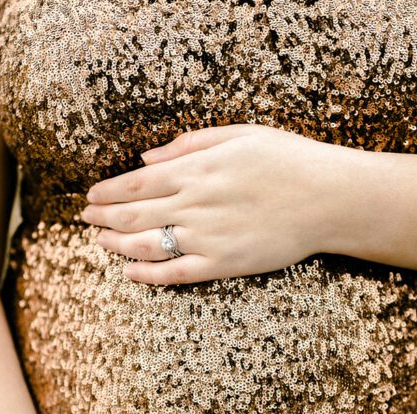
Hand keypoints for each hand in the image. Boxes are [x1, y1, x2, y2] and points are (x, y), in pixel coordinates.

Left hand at [82, 123, 337, 284]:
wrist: (330, 199)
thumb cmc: (289, 160)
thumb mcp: (239, 135)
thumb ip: (188, 145)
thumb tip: (146, 158)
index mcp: (196, 170)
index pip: (136, 183)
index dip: (108, 192)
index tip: (92, 196)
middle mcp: (195, 205)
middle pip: (133, 216)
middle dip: (103, 219)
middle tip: (86, 219)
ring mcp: (207, 238)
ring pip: (146, 246)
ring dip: (116, 245)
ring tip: (100, 242)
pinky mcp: (223, 265)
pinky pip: (175, 274)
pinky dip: (147, 274)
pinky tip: (130, 272)